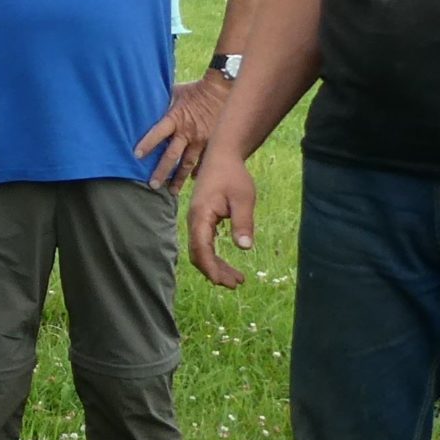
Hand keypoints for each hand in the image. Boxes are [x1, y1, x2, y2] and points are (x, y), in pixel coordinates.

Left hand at [132, 75, 226, 192]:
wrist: (221, 90)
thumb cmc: (195, 90)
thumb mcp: (176, 92)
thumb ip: (162, 102)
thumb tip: (146, 105)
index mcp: (175, 118)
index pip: (158, 133)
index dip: (147, 143)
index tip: (136, 155)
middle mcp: (187, 132)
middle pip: (171, 156)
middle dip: (162, 171)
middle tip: (152, 185)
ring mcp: (201, 140)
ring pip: (188, 164)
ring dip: (179, 179)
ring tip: (171, 192)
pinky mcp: (212, 144)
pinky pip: (203, 162)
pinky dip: (198, 172)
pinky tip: (193, 181)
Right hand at [187, 152, 258, 289]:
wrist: (222, 156)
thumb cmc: (233, 175)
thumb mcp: (243, 198)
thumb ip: (243, 222)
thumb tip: (245, 248)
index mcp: (200, 216)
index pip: (201, 249)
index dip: (211, 268)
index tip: (224, 282)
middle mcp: (194, 220)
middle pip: (198, 254)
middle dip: (215, 272)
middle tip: (237, 284)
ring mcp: (197, 220)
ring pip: (201, 250)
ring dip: (215, 266)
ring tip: (236, 279)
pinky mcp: (202, 219)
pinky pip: (204, 243)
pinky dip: (214, 256)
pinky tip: (227, 264)